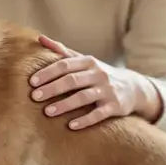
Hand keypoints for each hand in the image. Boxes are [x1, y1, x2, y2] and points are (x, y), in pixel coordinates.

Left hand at [29, 35, 158, 129]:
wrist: (134, 88)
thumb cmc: (99, 74)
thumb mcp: (84, 61)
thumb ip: (62, 51)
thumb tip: (40, 39)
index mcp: (88, 62)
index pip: (65, 65)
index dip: (48, 73)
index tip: (32, 82)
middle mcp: (98, 74)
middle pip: (72, 80)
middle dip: (52, 88)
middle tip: (34, 96)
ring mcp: (107, 90)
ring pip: (84, 97)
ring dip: (65, 105)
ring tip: (47, 112)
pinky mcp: (115, 107)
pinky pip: (98, 114)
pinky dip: (85, 120)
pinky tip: (71, 126)